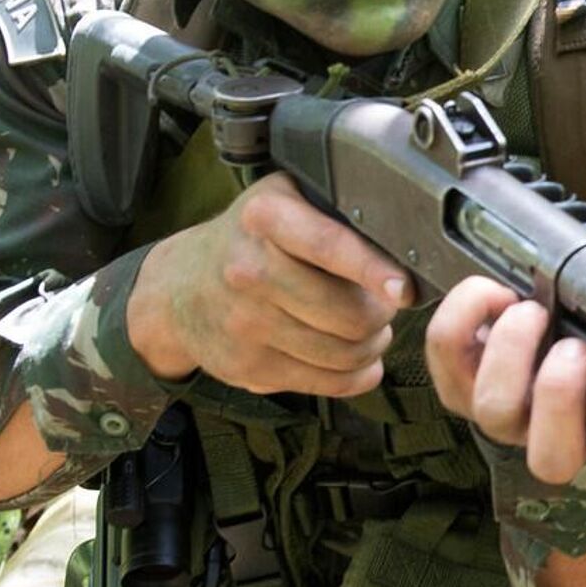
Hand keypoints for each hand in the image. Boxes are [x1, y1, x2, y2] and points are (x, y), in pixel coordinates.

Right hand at [128, 173, 410, 394]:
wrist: (177, 289)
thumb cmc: (251, 241)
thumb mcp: (283, 203)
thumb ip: (336, 214)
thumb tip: (408, 244)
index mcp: (266, 217)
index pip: (330, 246)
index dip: (375, 271)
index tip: (405, 290)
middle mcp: (249, 270)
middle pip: (351, 313)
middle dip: (383, 314)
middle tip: (384, 305)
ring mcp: (245, 324)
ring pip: (346, 352)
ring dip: (374, 344)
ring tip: (368, 328)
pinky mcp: (247, 367)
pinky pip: (330, 383)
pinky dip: (359, 375)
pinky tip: (359, 359)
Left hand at [425, 276, 585, 487]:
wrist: (550, 337)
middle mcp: (555, 439)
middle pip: (550, 454)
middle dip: (561, 394)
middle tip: (573, 344)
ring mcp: (503, 417)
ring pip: (494, 411)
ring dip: (513, 353)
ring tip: (532, 312)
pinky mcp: (458, 384)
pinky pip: (446, 357)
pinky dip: (464, 317)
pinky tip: (496, 294)